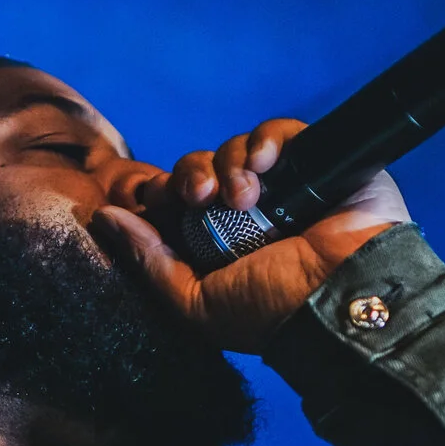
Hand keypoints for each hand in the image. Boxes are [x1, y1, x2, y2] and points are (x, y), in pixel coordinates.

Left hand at [93, 118, 410, 353]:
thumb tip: (104, 217)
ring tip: (245, 196)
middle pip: (199, 169)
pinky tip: (265, 162)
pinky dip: (265, 139)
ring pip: (234, 150)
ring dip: (228, 165)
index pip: (175, 200)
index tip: (158, 200)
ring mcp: (282, 186)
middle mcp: (247, 213)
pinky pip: (279, 133)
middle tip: (199, 197)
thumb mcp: (195, 304)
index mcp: (216, 243)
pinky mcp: (316, 163)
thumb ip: (149, 262)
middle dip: (191, 175)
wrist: (340, 300)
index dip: (161, 192)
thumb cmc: (271, 313)